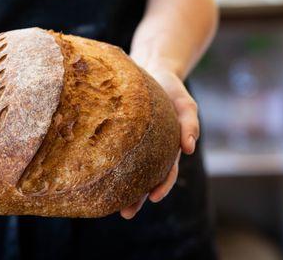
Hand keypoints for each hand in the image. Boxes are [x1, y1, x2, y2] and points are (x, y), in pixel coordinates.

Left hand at [120, 67, 198, 218]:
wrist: (152, 69)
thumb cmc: (171, 88)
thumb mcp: (186, 103)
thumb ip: (190, 123)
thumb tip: (189, 148)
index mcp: (167, 147)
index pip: (165, 172)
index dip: (161, 186)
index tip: (154, 198)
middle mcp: (150, 150)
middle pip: (143, 178)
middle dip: (137, 198)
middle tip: (126, 213)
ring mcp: (133, 142)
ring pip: (125, 169)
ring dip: (119, 187)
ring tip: (106, 204)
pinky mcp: (118, 132)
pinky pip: (111, 150)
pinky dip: (105, 162)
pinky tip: (92, 170)